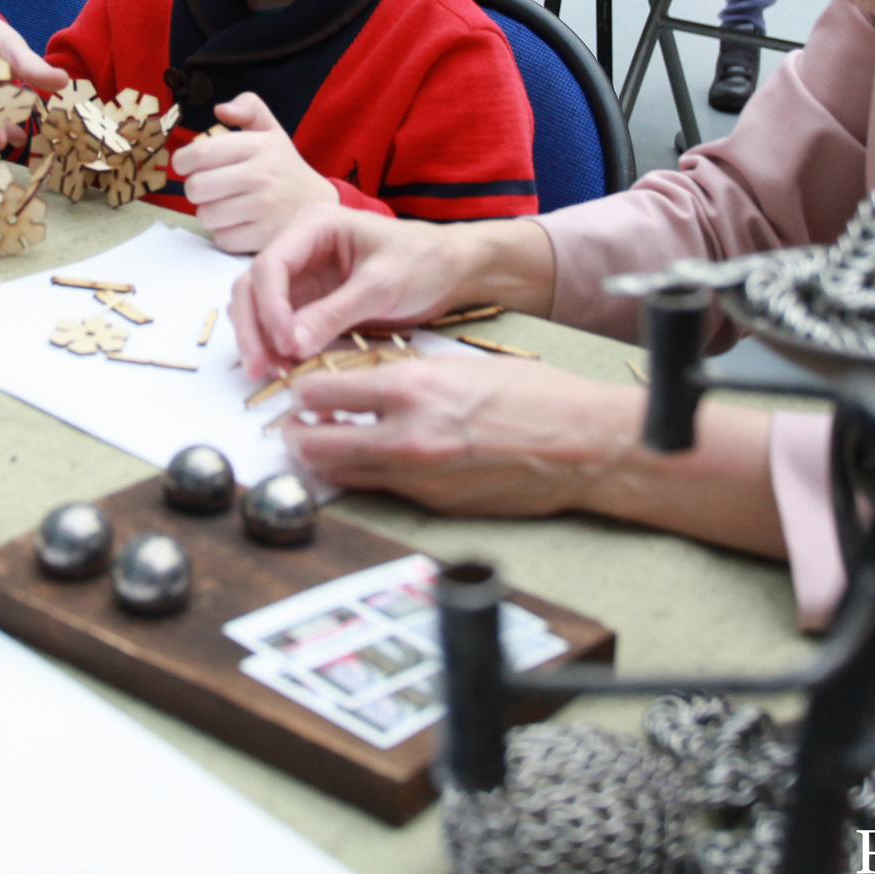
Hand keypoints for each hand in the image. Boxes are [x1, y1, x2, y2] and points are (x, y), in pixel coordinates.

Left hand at [169, 93, 337, 254]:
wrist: (320, 204)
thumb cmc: (284, 167)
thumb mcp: (272, 131)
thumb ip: (248, 108)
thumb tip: (220, 109)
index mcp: (259, 145)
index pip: (201, 152)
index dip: (183, 160)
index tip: (187, 165)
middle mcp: (262, 175)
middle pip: (196, 187)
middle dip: (195, 189)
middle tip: (210, 188)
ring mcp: (265, 208)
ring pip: (206, 216)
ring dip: (209, 213)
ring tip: (225, 206)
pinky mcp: (265, 237)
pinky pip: (222, 239)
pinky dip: (225, 235)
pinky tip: (239, 225)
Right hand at [230, 204, 499, 375]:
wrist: (451, 270)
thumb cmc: (423, 262)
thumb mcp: (381, 286)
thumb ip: (334, 313)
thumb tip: (290, 346)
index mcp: (314, 226)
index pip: (271, 265)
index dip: (269, 308)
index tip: (286, 345)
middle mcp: (299, 247)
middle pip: (253, 286)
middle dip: (253, 328)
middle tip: (261, 369)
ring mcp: (302, 275)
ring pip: (258, 307)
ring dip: (260, 339)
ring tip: (274, 373)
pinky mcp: (310, 300)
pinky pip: (281, 324)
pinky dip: (277, 346)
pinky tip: (286, 368)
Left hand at [284, 357, 786, 556]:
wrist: (583, 446)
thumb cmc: (535, 397)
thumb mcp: (463, 367)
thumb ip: (408, 377)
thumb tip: (365, 385)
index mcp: (414, 390)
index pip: (324, 391)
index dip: (301, 391)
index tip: (298, 389)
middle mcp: (408, 438)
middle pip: (317, 445)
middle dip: (295, 436)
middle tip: (291, 427)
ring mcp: (420, 479)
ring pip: (344, 475)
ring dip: (326, 461)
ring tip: (321, 446)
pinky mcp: (436, 506)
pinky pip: (385, 490)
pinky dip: (370, 475)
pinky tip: (376, 461)